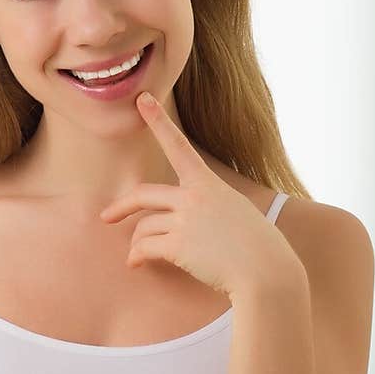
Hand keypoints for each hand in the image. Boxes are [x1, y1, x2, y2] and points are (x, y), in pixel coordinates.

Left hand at [99, 92, 304, 300]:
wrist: (267, 273)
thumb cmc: (259, 248)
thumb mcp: (237, 213)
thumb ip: (209, 209)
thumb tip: (185, 222)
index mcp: (209, 184)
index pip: (180, 146)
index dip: (159, 122)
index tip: (143, 100)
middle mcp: (194, 197)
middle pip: (144, 194)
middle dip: (122, 206)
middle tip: (107, 217)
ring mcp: (185, 221)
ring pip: (144, 227)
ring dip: (137, 243)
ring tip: (138, 256)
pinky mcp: (178, 246)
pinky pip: (145, 248)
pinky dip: (137, 257)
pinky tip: (136, 265)